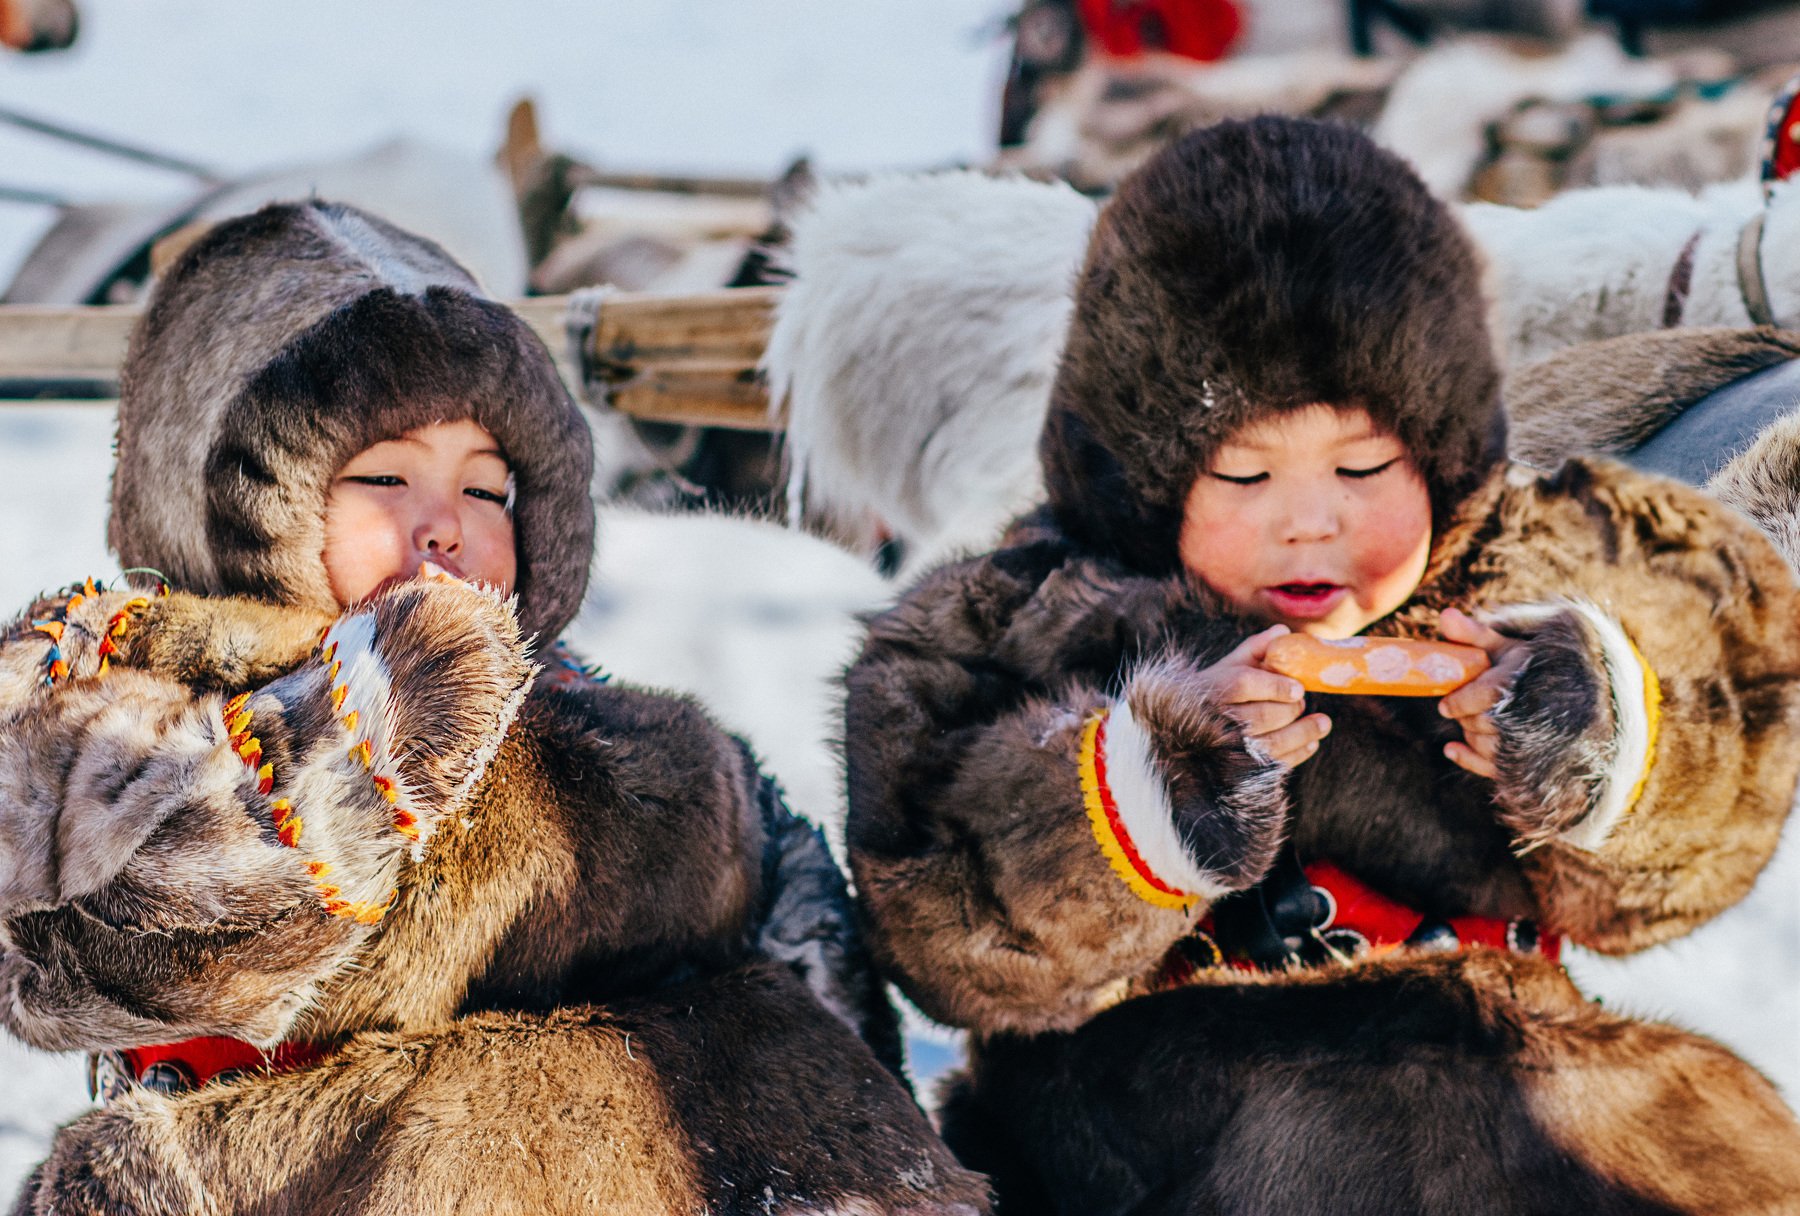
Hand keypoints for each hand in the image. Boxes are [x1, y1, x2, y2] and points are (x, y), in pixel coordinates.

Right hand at [1211, 624, 1330, 767]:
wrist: (1181, 731)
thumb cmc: (1212, 693)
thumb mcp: (1225, 668)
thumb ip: (1254, 650)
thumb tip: (1282, 631)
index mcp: (1212, 689)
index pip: (1243, 685)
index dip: (1274, 686)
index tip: (1298, 688)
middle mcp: (1215, 720)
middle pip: (1261, 715)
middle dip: (1290, 709)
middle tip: (1302, 702)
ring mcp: (1226, 749)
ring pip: (1271, 744)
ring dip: (1303, 733)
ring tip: (1323, 723)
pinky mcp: (1238, 770)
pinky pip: (1273, 764)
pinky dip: (1297, 753)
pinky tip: (1311, 742)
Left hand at [1436, 607, 1527, 778]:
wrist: (1584, 699)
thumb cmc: (1535, 669)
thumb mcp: (1508, 647)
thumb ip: (1475, 634)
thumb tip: (1444, 615)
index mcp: (1530, 679)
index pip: (1489, 695)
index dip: (1460, 702)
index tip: (1445, 704)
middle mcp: (1537, 711)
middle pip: (1484, 722)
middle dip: (1464, 717)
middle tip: (1458, 710)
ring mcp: (1539, 740)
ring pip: (1488, 747)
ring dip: (1469, 735)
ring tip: (1470, 721)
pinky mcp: (1536, 762)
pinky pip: (1496, 768)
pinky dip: (1467, 759)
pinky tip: (1451, 749)